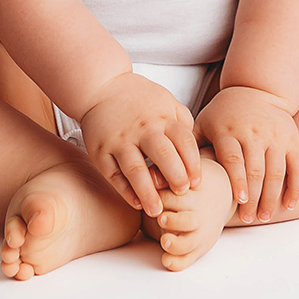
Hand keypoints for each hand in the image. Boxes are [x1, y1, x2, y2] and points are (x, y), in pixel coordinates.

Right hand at [76, 71, 202, 216]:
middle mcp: (143, 129)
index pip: (184, 141)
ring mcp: (120, 140)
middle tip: (182, 193)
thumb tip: (196, 149)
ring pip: (136, 169)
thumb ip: (183, 121)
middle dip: (176, 177)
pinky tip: (136, 203)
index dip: (193, 163)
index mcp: (162, 117)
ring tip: (157, 212)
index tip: (197, 182)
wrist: (101, 86)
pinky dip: (124, 190)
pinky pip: (113, 174)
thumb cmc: (139, 99)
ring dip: (148, 193)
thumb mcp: (166, 101)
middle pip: (163, 155)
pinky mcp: (101, 150)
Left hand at [196, 85, 298, 222]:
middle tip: (249, 219)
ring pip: (276, 171)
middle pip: (256, 170)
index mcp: (229, 130)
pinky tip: (288, 206)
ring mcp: (275, 135)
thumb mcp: (203, 123)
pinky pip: (297, 166)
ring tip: (263, 217)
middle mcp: (254, 132)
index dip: (237, 181)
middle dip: (253, 198)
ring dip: (271, 197)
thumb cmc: (223, 115)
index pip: (234, 159)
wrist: (256, 89)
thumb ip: (189, 148)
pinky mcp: (291, 139)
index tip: (238, 203)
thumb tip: (166, 175)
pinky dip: (295, 187)